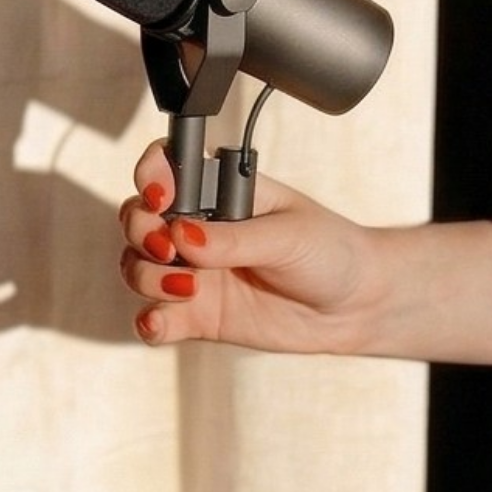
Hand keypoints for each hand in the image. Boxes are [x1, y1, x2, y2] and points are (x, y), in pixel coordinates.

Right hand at [116, 139, 387, 352]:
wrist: (353, 305)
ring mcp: (193, 271)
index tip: (162, 199)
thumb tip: (184, 236)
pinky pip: (155, 318)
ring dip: (147, 276)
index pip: (165, 168)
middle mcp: (197, 228)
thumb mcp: (288, 235)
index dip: (151, 177)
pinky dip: (149, 321)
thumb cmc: (330, 251)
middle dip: (141, 231)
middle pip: (138, 218)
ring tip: (188, 287)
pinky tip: (159, 322)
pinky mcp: (196, 314)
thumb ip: (235, 238)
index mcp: (220, 192)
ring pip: (137, 267)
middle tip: (167, 248)